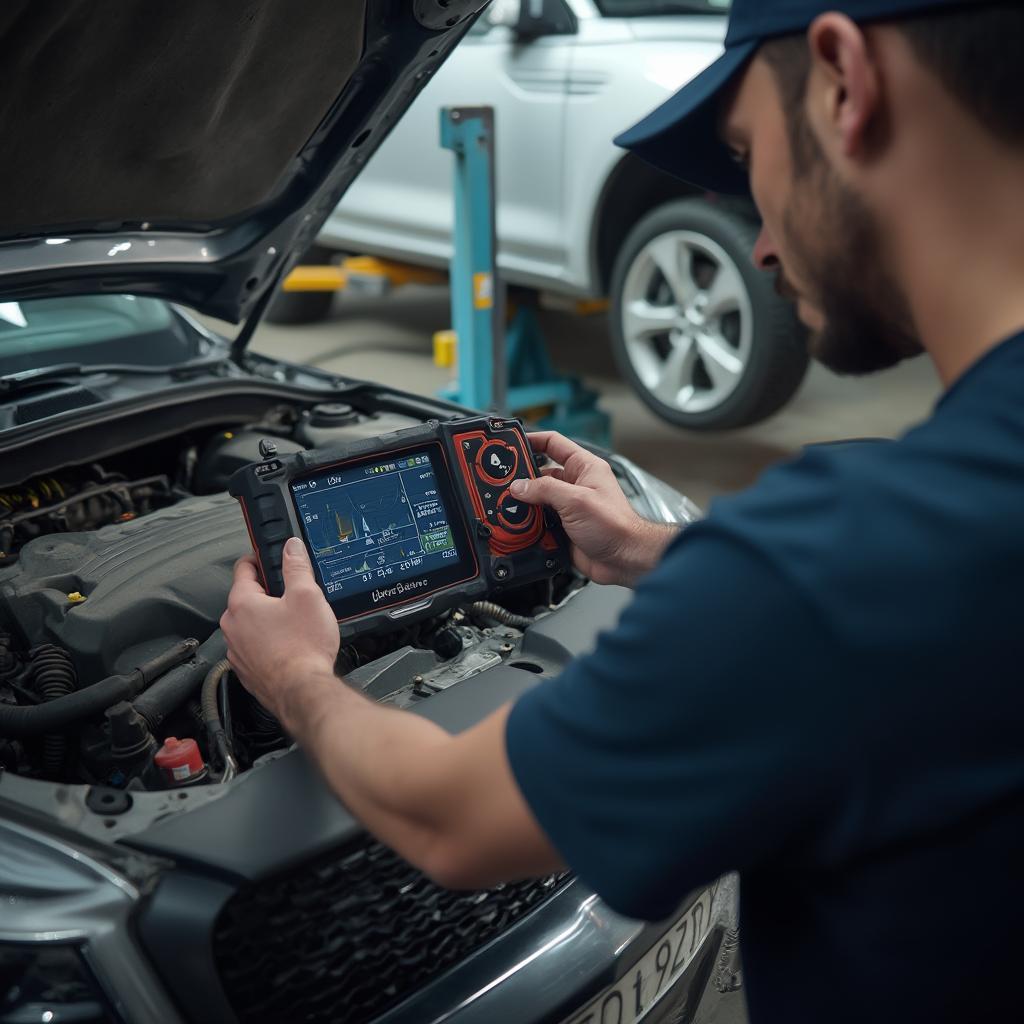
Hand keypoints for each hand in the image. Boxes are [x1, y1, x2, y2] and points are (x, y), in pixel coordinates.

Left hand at [220, 538, 340, 729]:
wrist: (301, 691)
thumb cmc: (303, 647)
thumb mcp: (307, 595)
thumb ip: (297, 567)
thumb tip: (291, 547)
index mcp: (242, 603)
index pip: (244, 568)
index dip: (259, 558)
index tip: (269, 557)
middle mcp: (232, 626)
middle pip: (247, 597)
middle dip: (268, 593)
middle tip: (293, 595)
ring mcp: (236, 650)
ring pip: (250, 624)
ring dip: (267, 620)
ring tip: (294, 625)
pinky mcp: (246, 670)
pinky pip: (254, 647)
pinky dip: (268, 643)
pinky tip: (289, 646)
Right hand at [510, 432, 677, 587]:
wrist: (624, 560)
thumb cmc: (615, 526)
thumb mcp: (576, 500)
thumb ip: (545, 489)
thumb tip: (520, 486)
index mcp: (584, 467)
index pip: (554, 443)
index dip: (532, 440)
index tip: (512, 443)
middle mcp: (576, 485)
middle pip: (541, 474)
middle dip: (523, 479)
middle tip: (504, 481)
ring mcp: (569, 507)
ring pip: (537, 501)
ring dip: (525, 506)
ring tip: (510, 507)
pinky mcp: (564, 528)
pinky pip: (540, 522)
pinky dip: (529, 525)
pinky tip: (521, 527)